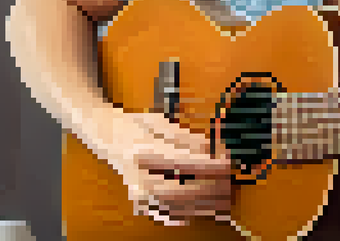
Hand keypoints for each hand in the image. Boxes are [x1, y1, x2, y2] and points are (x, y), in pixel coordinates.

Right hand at [97, 112, 233, 225]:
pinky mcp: (141, 205)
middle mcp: (138, 177)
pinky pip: (170, 216)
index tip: (230, 162)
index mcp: (144, 151)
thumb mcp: (161, 122)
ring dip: (206, 205)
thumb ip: (188, 138)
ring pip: (179, 208)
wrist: (108, 138)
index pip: (187, 163)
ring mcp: (138, 194)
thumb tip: (216, 150)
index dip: (213, 165)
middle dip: (212, 189)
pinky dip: (191, 213)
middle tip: (231, 182)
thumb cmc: (137, 127)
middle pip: (184, 191)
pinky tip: (207, 207)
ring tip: (226, 197)